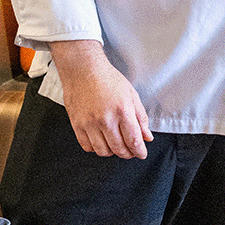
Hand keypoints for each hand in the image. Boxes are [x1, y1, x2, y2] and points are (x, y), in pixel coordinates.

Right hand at [49, 39, 152, 159]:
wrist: (84, 70)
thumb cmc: (108, 79)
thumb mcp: (131, 94)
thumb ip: (141, 117)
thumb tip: (147, 136)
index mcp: (122, 111)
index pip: (133, 140)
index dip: (139, 151)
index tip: (141, 153)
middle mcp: (106, 119)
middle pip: (119, 149)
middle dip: (128, 153)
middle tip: (131, 151)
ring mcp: (90, 123)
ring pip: (103, 151)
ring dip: (112, 152)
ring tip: (116, 145)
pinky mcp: (77, 125)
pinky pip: (87, 146)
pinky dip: (96, 148)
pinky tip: (101, 141)